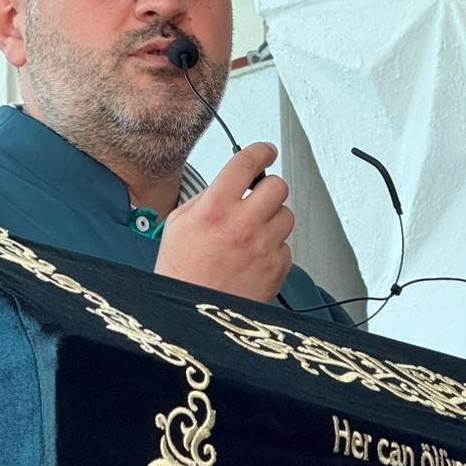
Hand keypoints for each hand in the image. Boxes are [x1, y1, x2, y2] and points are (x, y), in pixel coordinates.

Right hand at [155, 143, 293, 302]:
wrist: (191, 314)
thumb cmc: (181, 271)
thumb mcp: (179, 223)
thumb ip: (207, 197)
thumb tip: (231, 183)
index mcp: (215, 208)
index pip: (247, 163)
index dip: (261, 151)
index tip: (266, 151)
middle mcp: (243, 224)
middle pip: (277, 186)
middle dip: (268, 188)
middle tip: (258, 197)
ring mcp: (263, 246)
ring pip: (286, 215)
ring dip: (272, 219)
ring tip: (251, 234)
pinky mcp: (277, 268)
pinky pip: (286, 245)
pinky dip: (274, 248)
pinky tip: (254, 257)